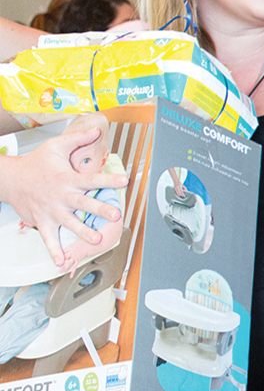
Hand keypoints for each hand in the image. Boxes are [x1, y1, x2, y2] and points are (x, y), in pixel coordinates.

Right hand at [0, 129, 125, 267]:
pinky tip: (62, 262)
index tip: (125, 179)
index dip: (109, 178)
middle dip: (99, 209)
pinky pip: (48, 239)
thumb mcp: (56, 146)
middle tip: (115, 214)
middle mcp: (61, 196)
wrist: (10, 179)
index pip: (91, 177)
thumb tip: (97, 128)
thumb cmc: (36, 163)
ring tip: (96, 240)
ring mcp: (51, 211)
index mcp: (68, 178)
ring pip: (69, 223)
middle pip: (83, 203)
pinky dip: (54, 251)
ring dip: (82, 232)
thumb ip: (78, 138)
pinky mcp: (42, 222)